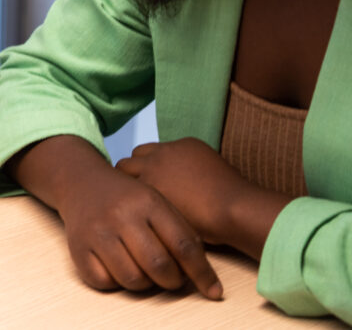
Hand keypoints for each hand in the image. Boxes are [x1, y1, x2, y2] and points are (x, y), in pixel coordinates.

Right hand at [13, 135, 221, 298]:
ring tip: (145, 271)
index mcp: (148, 201)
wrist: (82, 182)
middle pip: (159, 265)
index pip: (183, 245)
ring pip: (133, 279)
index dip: (202, 273)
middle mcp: (121, 215)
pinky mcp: (78, 247)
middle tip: (173, 278)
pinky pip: (104, 282)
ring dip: (145, 283)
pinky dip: (116, 282)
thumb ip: (180, 230)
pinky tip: (120, 267)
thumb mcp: (156, 201)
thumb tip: (201, 273)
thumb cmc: (127, 197)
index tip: (213, 290)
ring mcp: (97, 231)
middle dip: (173, 281)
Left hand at [116, 137, 290, 257]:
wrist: (234, 207)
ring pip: (123, 171)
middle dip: (130, 174)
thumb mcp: (213, 172)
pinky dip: (125, 199)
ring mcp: (153, 168)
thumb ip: (192, 172)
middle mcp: (163, 153)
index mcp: (183, 145)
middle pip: (132, 158)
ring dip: (124, 186)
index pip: (150, 151)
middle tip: (131, 194)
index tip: (147, 181)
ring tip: (126, 204)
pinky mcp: (147, 188)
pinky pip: (125, 190)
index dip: (146, 166)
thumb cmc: (233, 198)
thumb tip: (186, 185)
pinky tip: (128, 212)